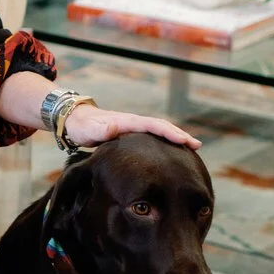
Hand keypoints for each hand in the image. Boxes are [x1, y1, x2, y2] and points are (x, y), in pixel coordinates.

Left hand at [63, 105, 200, 150]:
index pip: (154, 125)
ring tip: (193, 149)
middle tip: (197, 146)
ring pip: (160, 132)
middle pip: (162, 127)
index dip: (169, 132)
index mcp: (128, 122)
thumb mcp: (89, 129)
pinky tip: (174, 152)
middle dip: (180, 135)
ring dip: (176, 138)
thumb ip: (100, 130)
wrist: (77, 121)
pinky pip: (154, 138)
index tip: (184, 140)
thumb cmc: (83, 127)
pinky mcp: (133, 135)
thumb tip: (113, 129)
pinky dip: (166, 142)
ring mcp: (135, 128)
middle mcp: (135, 123)